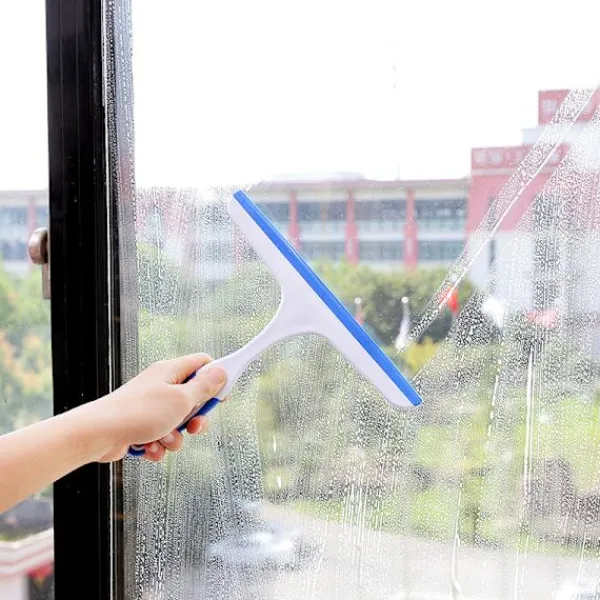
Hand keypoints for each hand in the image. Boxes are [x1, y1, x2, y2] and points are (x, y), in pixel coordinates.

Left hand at [87, 353, 226, 461]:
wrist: (98, 434)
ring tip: (163, 438)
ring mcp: (150, 406)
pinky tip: (149, 448)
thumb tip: (221, 371)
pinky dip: (160, 445)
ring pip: (179, 423)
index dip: (217, 377)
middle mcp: (161, 386)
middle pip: (193, 398)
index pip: (202, 364)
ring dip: (177, 436)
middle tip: (194, 426)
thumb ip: (204, 387)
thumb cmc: (138, 413)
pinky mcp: (141, 426)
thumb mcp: (181, 400)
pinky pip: (162, 436)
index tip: (224, 394)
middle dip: (197, 418)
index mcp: (171, 371)